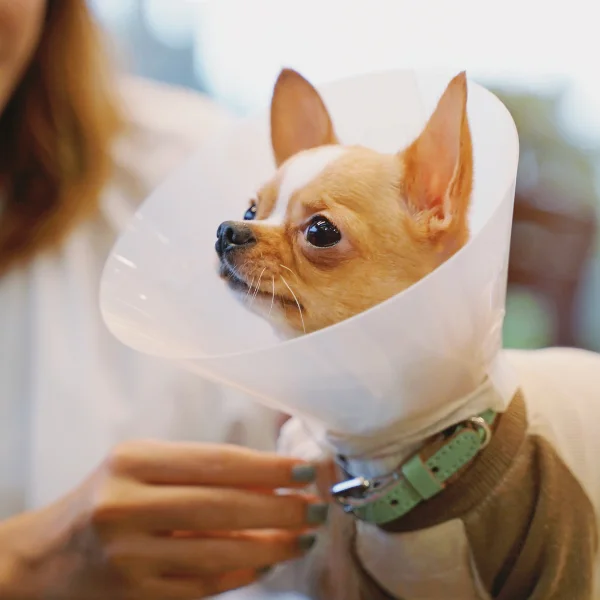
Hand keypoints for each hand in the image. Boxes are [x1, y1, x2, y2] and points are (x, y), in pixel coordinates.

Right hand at [0, 441, 326, 598]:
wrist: (48, 554)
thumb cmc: (107, 495)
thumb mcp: (144, 466)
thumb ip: (200, 469)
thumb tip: (272, 476)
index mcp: (133, 461)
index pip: (217, 462)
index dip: (268, 468)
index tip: (305, 471)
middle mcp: (128, 505)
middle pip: (224, 506)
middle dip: (280, 507)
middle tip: (316, 507)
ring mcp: (130, 555)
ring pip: (219, 552)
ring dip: (270, 545)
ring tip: (302, 536)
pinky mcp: (135, 594)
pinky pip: (203, 585)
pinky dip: (242, 574)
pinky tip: (267, 563)